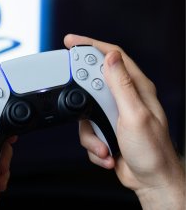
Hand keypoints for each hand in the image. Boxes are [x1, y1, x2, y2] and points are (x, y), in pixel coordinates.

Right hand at [64, 34, 184, 208]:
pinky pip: (86, 130)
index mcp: (136, 88)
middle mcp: (125, 98)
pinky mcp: (106, 128)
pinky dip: (93, 144)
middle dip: (83, 99)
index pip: (112, 56)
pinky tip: (109, 152)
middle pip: (92, 83)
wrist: (150, 181)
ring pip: (85, 111)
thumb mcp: (135, 115)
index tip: (71, 41)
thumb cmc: (152, 151)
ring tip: (106, 144)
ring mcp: (114, 114)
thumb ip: (121, 85)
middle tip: (85, 112)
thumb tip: (111, 57)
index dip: (91, 45)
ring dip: (90, 133)